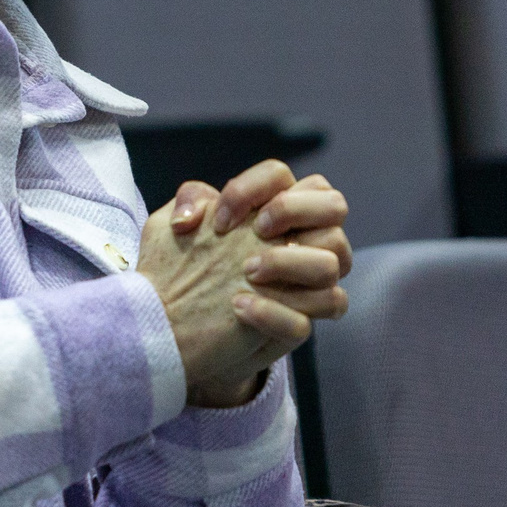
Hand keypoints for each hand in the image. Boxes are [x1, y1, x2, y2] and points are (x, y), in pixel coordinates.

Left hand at [142, 163, 350, 408]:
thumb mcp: (171, 232)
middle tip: (257, 231)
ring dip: (292, 261)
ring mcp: (307, 281)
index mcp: (270, 209)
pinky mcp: (302, 319)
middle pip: (333, 205)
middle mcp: (299, 240)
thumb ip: (187, 204)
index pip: (281, 176)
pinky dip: (281, 310)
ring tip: (247, 272)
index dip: (254, 188)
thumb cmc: (183, 270)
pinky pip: (327, 306)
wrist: (178, 329)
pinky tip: (240, 308)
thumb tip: (191, 216)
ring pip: (334, 260)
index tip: (220, 221)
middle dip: (294, 210)